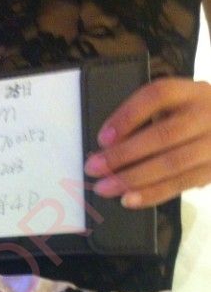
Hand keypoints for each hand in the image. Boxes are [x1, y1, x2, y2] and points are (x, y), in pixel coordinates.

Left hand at [83, 78, 210, 208]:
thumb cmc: (193, 119)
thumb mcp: (176, 107)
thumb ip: (148, 120)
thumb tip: (108, 147)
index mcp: (191, 92)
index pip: (157, 96)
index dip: (127, 116)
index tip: (102, 137)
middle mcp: (207, 114)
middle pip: (163, 135)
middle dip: (123, 154)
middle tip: (93, 167)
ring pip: (172, 163)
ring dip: (133, 178)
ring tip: (105, 187)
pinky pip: (181, 184)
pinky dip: (152, 194)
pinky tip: (129, 199)